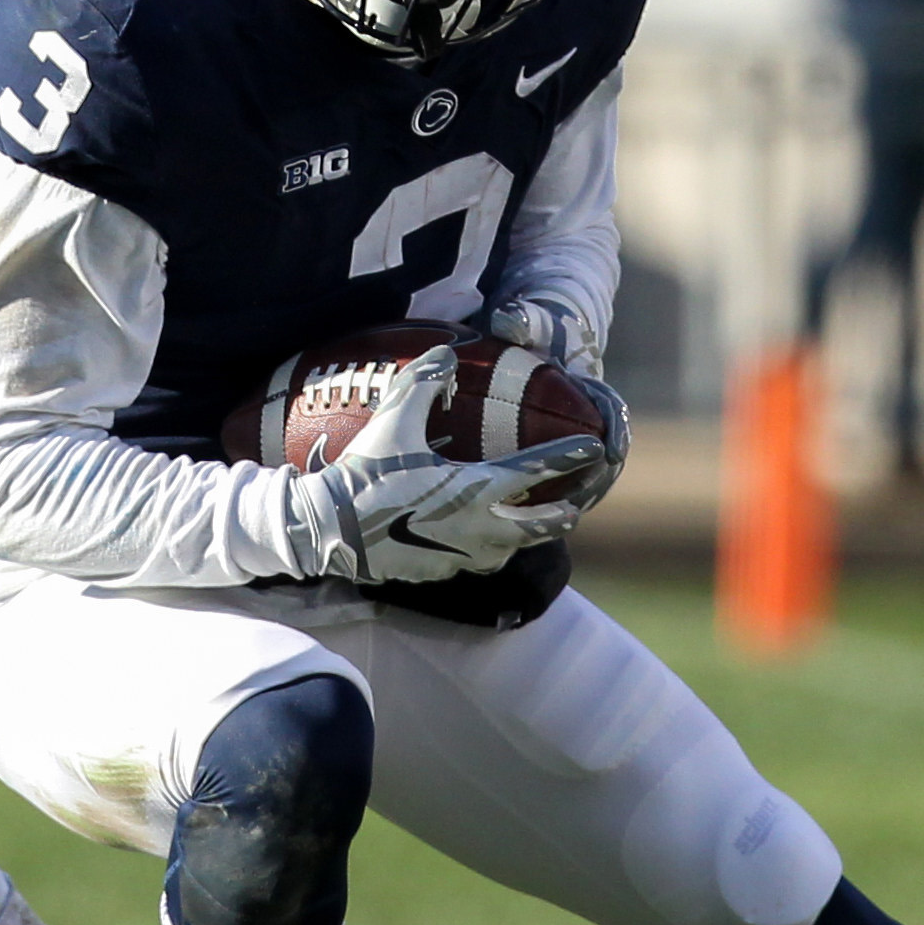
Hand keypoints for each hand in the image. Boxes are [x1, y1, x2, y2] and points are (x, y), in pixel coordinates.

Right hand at [290, 348, 611, 583]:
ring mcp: (458, 555)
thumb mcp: (393, 422)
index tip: (593, 449)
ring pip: (507, 551)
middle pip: (536, 527)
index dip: (567, 457)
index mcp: (473, 489)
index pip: (535, 472)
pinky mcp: (437, 572)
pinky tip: (475, 544)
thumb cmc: (366, 473)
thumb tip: (445, 353)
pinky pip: (473, 563)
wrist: (330, 529)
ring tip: (529, 530)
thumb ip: (422, 384)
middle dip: (559, 516)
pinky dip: (484, 552)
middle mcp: (477, 527)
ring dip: (523, 539)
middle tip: (572, 508)